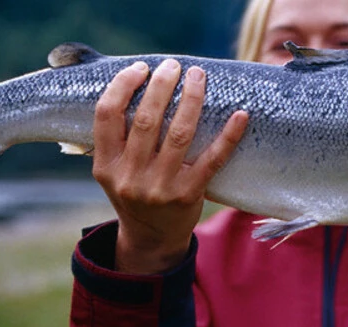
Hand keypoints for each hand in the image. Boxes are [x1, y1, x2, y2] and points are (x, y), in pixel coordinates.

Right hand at [92, 60, 247, 273]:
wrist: (152, 240)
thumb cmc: (135, 193)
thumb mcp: (113, 171)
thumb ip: (118, 139)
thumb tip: (137, 86)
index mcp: (106, 165)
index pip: (107, 115)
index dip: (122, 86)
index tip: (140, 68)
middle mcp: (130, 177)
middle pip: (146, 119)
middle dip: (161, 86)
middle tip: (174, 65)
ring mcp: (160, 187)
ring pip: (179, 133)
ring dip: (191, 99)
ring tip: (198, 77)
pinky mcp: (188, 195)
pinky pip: (212, 159)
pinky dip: (228, 135)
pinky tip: (240, 115)